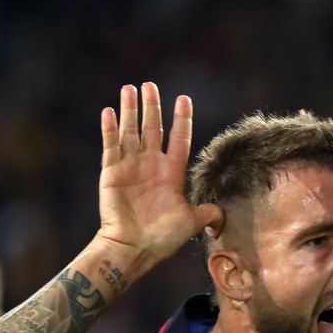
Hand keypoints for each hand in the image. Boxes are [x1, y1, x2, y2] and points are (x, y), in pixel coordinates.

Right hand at [98, 82, 221, 262]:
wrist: (133, 248)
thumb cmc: (161, 238)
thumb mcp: (192, 222)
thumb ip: (208, 213)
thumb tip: (222, 216)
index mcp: (171, 173)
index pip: (178, 139)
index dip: (181, 119)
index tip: (184, 99)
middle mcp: (151, 165)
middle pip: (152, 128)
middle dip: (152, 106)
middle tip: (150, 85)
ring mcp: (130, 167)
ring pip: (131, 131)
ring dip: (131, 110)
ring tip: (130, 88)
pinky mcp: (111, 172)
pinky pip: (111, 145)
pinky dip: (110, 128)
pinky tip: (110, 110)